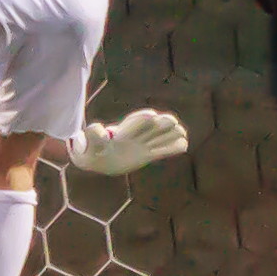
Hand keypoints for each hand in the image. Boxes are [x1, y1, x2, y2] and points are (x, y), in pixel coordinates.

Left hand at [68, 108, 189, 175]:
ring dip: (171, 133)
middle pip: (153, 125)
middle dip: (162, 123)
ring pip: (160, 135)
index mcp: (124, 129)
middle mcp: (136, 134)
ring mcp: (143, 143)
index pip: (137, 120)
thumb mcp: (92, 142)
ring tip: (182, 133)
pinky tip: (183, 146)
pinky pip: (162, 150)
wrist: (99, 159)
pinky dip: (172, 147)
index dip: (144, 118)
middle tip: (173, 124)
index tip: (152, 116)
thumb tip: (94, 127)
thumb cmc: (94, 149)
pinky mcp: (147, 154)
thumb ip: (94, 135)